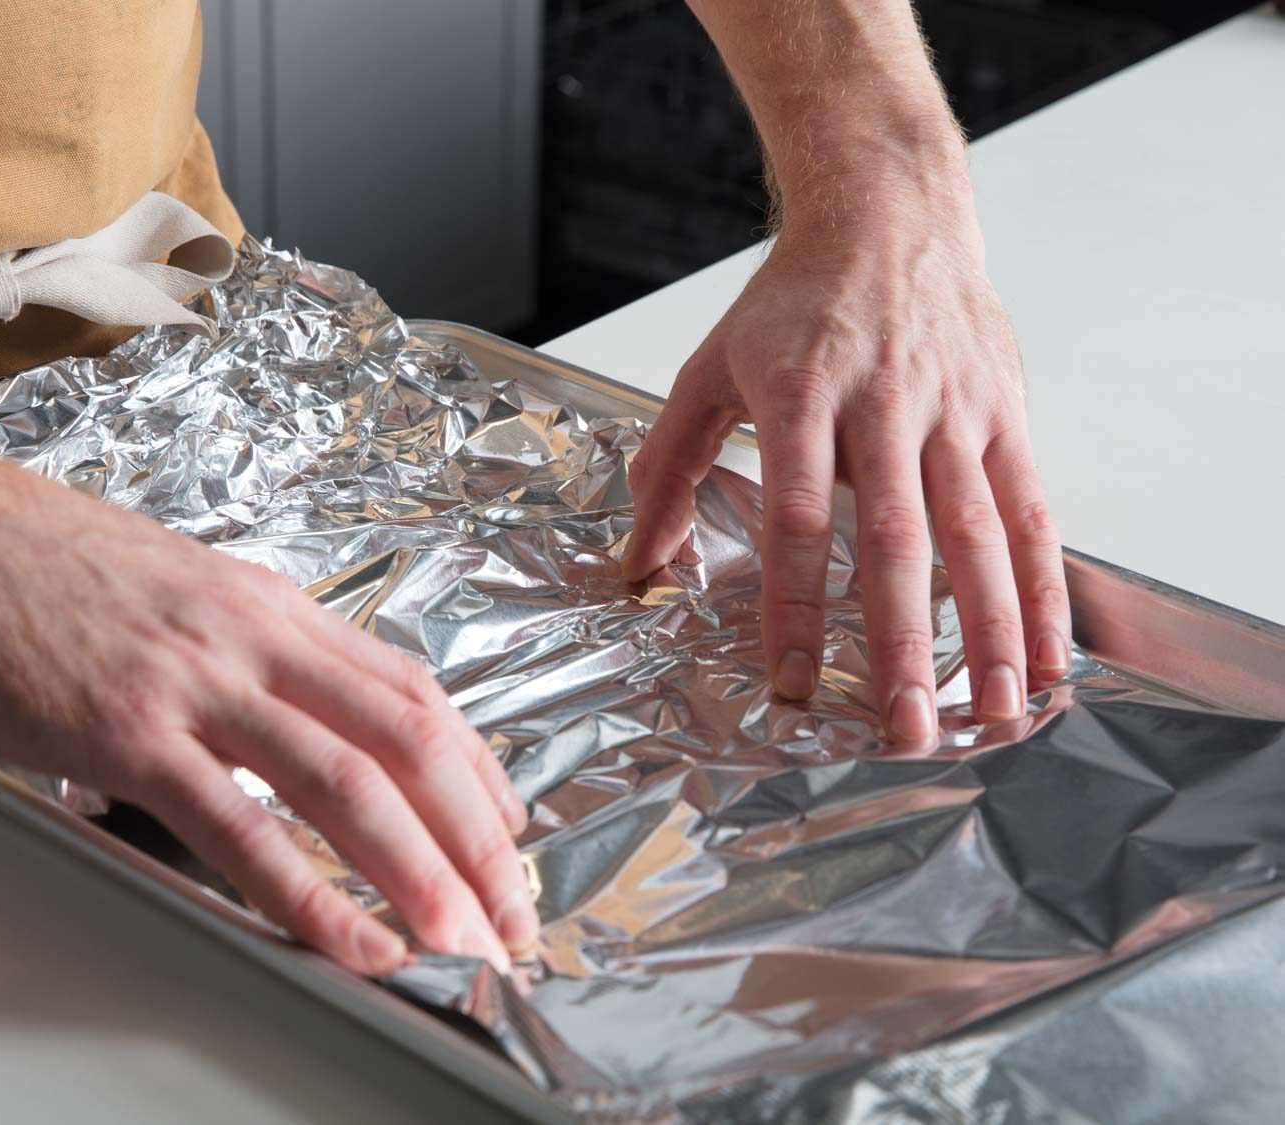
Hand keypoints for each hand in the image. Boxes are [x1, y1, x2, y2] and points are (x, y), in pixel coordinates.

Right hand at [0, 451, 537, 974]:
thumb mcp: (191, 590)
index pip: (417, 692)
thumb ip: (260, 653)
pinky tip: (349, 942)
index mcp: (278, 609)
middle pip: (411, 741)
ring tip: (465, 939)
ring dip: (420, 871)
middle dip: (478, 839)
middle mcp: (260, 640)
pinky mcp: (129, 732)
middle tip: (513, 913)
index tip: (509, 830)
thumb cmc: (55, 561)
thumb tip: (310, 720)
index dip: (480, 771)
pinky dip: (305, 895)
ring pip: (349, 783)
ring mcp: (200, 684)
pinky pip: (239, 827)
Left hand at [623, 184, 1070, 742]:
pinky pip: (1031, 512)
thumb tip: (640, 562)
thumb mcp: (711, 367)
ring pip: (979, 534)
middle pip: (898, 540)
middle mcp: (885, 404)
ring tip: (995, 714)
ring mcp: (956, 410)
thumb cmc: (795, 301)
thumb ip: (669, 465)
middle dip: (903, 644)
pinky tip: (1049, 652)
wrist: (889, 215)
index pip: (797, 517)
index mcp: (802, 393)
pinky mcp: (1005, 414)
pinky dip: (1044, 588)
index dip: (796, 605)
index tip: (794, 681)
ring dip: (991, 632)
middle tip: (903, 730)